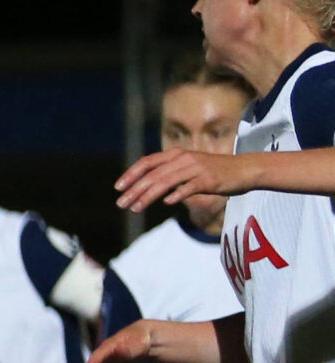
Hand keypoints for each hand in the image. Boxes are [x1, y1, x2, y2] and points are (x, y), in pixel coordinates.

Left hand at [116, 149, 257, 214]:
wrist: (245, 169)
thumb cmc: (215, 172)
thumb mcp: (189, 168)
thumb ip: (170, 174)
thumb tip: (150, 188)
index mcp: (177, 154)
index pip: (147, 162)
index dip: (131, 174)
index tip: (118, 188)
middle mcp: (184, 159)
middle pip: (153, 175)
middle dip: (134, 190)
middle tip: (120, 204)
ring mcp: (196, 168)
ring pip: (166, 182)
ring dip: (148, 196)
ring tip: (135, 208)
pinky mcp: (208, 180)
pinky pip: (188, 188)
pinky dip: (176, 194)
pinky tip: (166, 203)